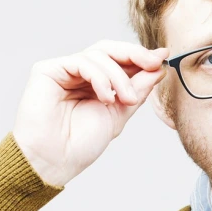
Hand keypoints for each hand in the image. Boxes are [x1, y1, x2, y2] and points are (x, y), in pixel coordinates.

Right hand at [12, 40, 169, 186]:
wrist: (56, 160)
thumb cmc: (82, 144)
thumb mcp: (120, 113)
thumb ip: (138, 89)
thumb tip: (159, 67)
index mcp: (96, 84)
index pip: (120, 61)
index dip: (141, 58)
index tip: (163, 58)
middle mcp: (80, 74)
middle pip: (109, 50)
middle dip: (135, 55)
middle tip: (153, 64)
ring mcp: (64, 71)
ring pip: (98, 54)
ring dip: (118, 76)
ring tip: (126, 99)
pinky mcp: (48, 70)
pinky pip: (81, 62)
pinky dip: (99, 77)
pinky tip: (105, 97)